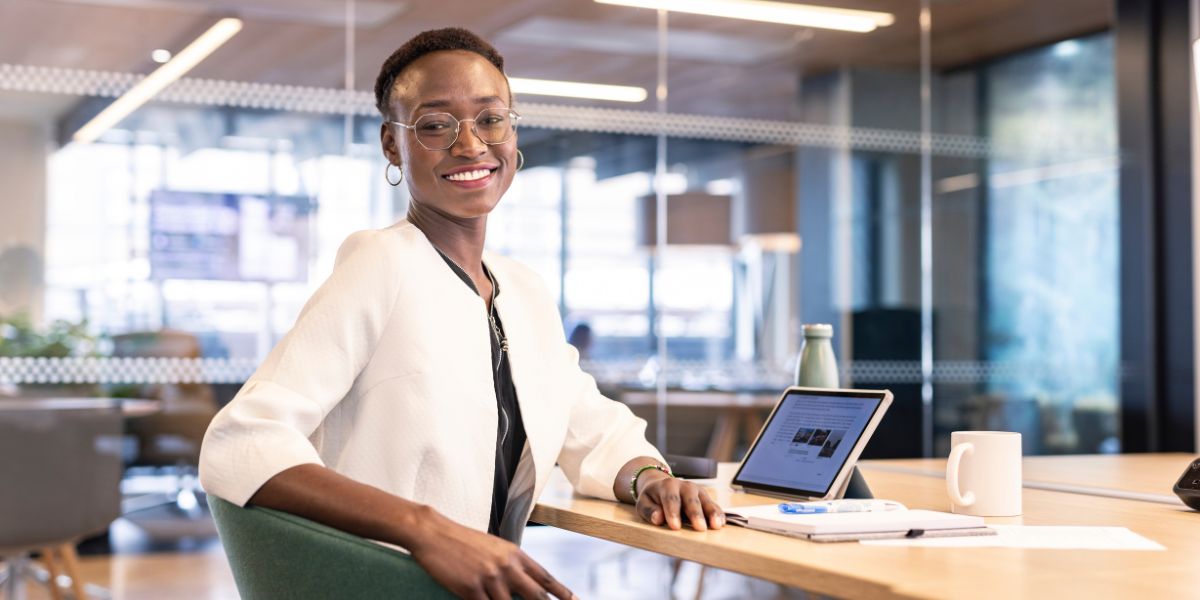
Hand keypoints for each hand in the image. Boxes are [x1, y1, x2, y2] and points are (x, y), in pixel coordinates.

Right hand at [407, 507, 574, 599]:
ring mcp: (490, 578)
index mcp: (515, 554)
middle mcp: (507, 566)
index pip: (545, 578)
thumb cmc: (464, 541)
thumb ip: (512, 564)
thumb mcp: (495, 548)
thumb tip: (527, 582)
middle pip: (536, 596)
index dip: (562, 593)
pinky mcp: (471, 589)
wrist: (435, 533)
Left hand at [635, 474, 724, 531]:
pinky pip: (713, 505)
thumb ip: (649, 510)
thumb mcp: (644, 503)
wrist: (662, 486)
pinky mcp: (705, 497)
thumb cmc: (653, 498)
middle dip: (695, 514)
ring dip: (711, 513)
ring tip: (716, 525)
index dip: (673, 513)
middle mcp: (684, 485)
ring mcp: (697, 491)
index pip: (670, 499)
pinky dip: (718, 514)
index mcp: (667, 486)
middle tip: (700, 528)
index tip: (675, 527)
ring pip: (705, 501)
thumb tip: (658, 518)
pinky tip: (721, 523)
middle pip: (690, 499)